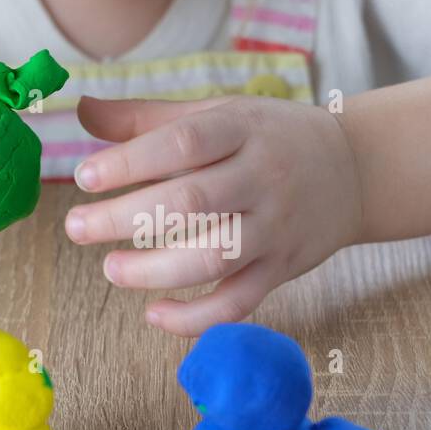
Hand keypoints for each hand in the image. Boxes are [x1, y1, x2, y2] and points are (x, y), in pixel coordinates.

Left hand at [65, 95, 363, 335]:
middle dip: (125, 219)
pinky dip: (196, 317)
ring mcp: (275, 227)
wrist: (354, 169)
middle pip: (190, 203)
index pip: (182, 143)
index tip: (85, 176)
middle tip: (76, 227)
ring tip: (111, 269)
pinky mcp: (283, 268)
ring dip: (154, 271)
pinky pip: (239, 301)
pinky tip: (154, 314)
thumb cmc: (269, 137)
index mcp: (242, 129)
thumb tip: (82, 111)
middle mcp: (262, 177)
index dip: (130, 161)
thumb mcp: (218, 113)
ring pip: (213, 257)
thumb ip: (148, 118)